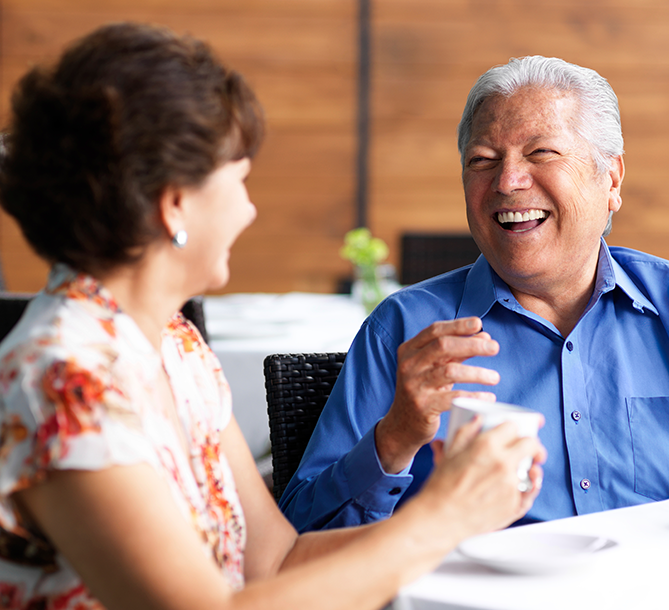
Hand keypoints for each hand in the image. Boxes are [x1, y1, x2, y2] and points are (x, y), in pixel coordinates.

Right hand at [375, 317, 499, 472]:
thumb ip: (457, 352)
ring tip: (495, 377)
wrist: (402, 424)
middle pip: (443, 346)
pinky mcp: (423, 406)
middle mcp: (408, 365)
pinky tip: (488, 397)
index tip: (479, 323)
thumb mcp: (435, 367)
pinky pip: (453, 398)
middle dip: (472, 345)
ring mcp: (414, 386)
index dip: (458, 325)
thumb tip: (485, 336)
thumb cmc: (424, 390)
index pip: (435, 331)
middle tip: (495, 348)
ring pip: (450, 371)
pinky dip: (474, 396)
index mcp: (409, 350)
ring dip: (477, 373)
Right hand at [426, 416, 545, 538]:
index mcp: (486, 446)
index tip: (514, 432)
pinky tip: (527, 484)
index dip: (514, 428)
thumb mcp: (450, 452)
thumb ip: (466, 432)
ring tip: (526, 469)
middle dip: (532, 445)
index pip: (512, 427)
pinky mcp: (514, 504)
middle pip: (531, 445)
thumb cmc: (442, 487)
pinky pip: (529, 492)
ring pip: (533, 469)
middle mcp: (502, 463)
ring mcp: (511, 485)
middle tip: (529, 449)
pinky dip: (529, 487)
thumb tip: (477, 420)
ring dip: (530, 467)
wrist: (441, 517)